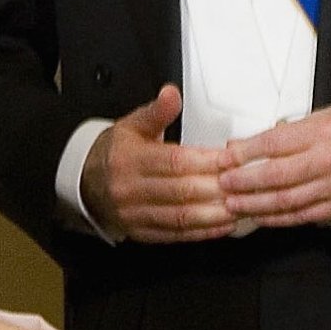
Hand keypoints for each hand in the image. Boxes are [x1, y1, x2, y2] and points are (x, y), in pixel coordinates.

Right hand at [81, 85, 235, 242]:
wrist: (86, 184)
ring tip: (240, 206)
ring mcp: (134, 214)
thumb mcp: (132, 126)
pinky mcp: (141, 233)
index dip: (206, 161)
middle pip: (181, 191)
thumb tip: (171, 94)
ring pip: (180, 217)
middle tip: (244, 184)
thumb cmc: (116, 154)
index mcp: (128, 159)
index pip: (174, 161)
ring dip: (214, 214)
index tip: (230, 159)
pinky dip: (202, 232)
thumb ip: (157, 111)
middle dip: (216, 188)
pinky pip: (175, 235)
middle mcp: (129, 189)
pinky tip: (223, 225)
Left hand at [218, 101, 330, 226]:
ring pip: (286, 200)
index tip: (225, 158)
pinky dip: (276, 218)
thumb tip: (241, 145)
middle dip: (243, 181)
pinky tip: (259, 215)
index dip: (243, 153)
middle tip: (224, 183)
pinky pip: (301, 216)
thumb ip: (281, 133)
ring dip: (254, 204)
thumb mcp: (319, 117)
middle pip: (276, 175)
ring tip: (233, 203)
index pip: (273, 143)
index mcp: (324, 132)